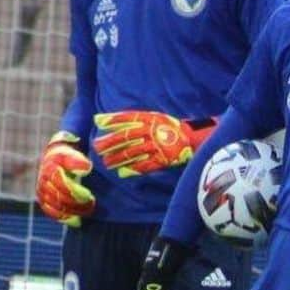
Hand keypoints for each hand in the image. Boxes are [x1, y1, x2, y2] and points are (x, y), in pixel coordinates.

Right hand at [35, 132, 94, 226]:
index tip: (89, 195)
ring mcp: (42, 191)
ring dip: (73, 211)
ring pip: (56, 206)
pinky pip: (51, 212)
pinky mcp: (43, 200)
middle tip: (92, 204)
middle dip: (77, 203)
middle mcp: (43, 181)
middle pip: (59, 197)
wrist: (56, 160)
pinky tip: (77, 220)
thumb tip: (86, 168)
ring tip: (88, 211)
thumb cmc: (68, 157)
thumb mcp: (72, 154)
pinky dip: (64, 218)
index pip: (62, 184)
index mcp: (50, 168)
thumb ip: (77, 161)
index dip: (75, 191)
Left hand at [93, 111, 217, 176]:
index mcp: (149, 119)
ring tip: (107, 162)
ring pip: (133, 152)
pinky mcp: (162, 159)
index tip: (98, 123)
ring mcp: (157, 146)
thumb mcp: (152, 117)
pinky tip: (123, 171)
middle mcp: (152, 132)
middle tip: (97, 147)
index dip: (112, 121)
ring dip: (118, 158)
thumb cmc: (169, 128)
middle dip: (110, 142)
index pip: (127, 118)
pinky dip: (134, 168)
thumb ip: (132, 118)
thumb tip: (104, 119)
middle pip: (126, 137)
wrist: (191, 139)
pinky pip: (145, 165)